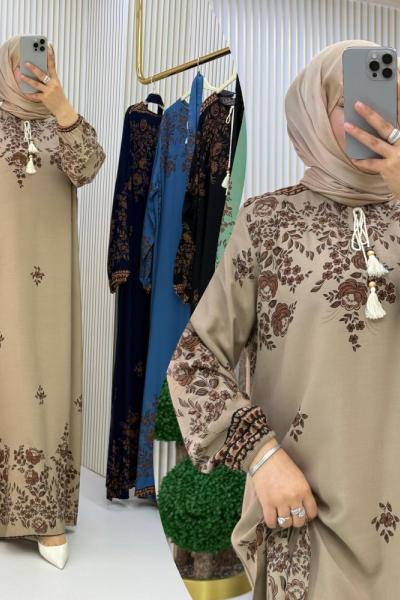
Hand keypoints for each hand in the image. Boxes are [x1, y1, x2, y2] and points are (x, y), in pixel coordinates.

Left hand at [18, 45, 78, 126]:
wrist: (64, 110)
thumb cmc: (59, 97)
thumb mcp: (57, 86)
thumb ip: (49, 78)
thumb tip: (38, 71)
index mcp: (56, 80)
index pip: (53, 65)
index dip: (50, 56)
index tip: (48, 47)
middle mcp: (53, 85)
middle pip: (42, 74)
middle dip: (33, 68)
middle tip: (26, 62)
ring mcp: (48, 92)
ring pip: (36, 84)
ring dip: (27, 79)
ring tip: (20, 75)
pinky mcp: (45, 99)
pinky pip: (35, 96)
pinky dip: (29, 94)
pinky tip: (24, 91)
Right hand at [250, 437, 317, 528]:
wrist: (264, 457)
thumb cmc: (283, 464)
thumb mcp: (299, 477)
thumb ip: (303, 492)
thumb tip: (304, 507)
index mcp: (304, 490)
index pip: (312, 513)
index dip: (308, 515)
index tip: (304, 514)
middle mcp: (294, 498)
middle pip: (299, 521)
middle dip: (296, 520)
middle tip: (292, 515)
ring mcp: (280, 501)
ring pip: (286, 523)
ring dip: (284, 521)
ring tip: (281, 515)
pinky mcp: (266, 503)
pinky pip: (271, 522)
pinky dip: (272, 522)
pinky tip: (272, 516)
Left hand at [343, 78, 399, 197]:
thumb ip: (398, 131)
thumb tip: (385, 119)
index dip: (399, 96)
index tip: (395, 81)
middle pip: (386, 124)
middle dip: (371, 113)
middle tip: (357, 103)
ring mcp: (397, 156)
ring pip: (375, 143)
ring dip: (359, 133)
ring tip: (346, 126)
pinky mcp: (389, 170)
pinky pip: (372, 164)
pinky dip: (362, 161)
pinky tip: (353, 157)